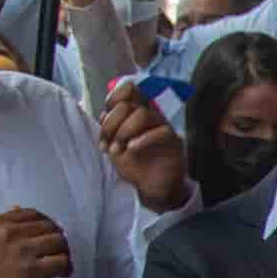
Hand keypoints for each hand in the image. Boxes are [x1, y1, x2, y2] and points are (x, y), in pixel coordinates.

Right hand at [0, 209, 72, 277]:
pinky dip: (66, 267)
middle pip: (49, 227)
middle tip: (58, 250)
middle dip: (57, 238)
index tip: (49, 233)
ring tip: (62, 262)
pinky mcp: (32, 270)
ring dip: (64, 252)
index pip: (32, 214)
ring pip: (58, 242)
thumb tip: (16, 208)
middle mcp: (11, 233)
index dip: (46, 223)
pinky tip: (63, 273)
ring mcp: (23, 251)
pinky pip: (60, 261)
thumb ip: (1, 226)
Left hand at [99, 85, 188, 210]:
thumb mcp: (113, 146)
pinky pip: (160, 132)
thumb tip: (104, 114)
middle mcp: (149, 115)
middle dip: (111, 124)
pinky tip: (131, 150)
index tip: (104, 120)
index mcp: (134, 112)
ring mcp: (161, 126)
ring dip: (124, 132)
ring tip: (118, 150)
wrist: (150, 186)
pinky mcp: (173, 140)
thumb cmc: (133, 164)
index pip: (128, 90)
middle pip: (127, 104)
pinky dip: (142, 140)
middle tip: (108, 143)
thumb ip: (109, 128)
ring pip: (142, 114)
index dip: (113, 99)